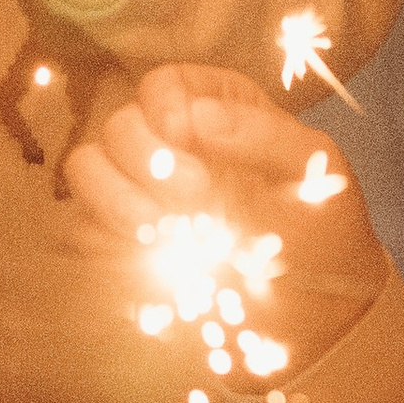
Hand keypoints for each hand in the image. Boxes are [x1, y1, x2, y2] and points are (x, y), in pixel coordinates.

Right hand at [59, 63, 387, 377]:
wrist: (320, 317)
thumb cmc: (324, 230)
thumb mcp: (315, 170)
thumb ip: (262, 134)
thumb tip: (194, 119)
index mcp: (217, 113)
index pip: (162, 85)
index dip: (162, 105)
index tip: (184, 136)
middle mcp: (171, 148)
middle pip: (118, 125)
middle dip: (147, 159)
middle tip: (196, 198)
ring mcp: (141, 197)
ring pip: (86, 168)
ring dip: (117, 199)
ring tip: (166, 235)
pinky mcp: (121, 248)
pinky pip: (79, 228)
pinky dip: (105, 240)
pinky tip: (151, 260)